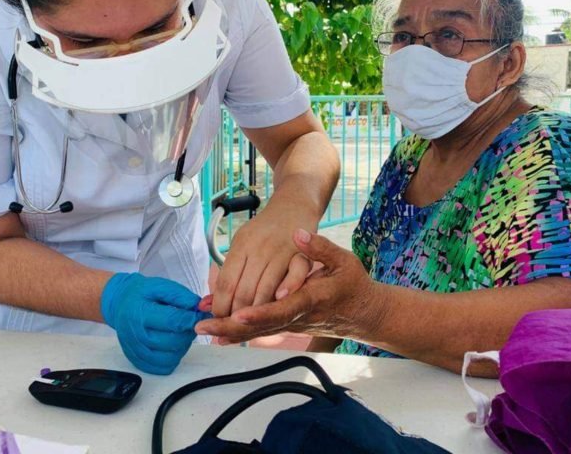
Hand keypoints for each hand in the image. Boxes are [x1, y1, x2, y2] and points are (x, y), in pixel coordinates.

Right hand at [101, 273, 208, 374]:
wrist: (120, 303)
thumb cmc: (140, 294)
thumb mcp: (159, 285)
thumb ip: (179, 295)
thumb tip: (196, 307)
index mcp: (140, 313)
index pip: (172, 321)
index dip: (191, 319)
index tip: (199, 315)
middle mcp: (136, 334)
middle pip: (172, 341)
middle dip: (188, 333)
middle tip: (190, 323)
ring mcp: (135, 350)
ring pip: (169, 357)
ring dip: (182, 346)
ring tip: (181, 333)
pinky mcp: (137, 360)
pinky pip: (162, 368)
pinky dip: (173, 358)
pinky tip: (173, 345)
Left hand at [198, 229, 376, 342]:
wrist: (365, 312)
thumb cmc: (353, 284)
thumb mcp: (343, 260)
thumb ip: (320, 248)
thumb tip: (299, 235)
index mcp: (312, 298)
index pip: (282, 307)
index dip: (260, 312)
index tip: (238, 314)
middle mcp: (299, 316)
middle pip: (263, 325)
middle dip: (233, 326)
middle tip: (205, 325)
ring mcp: (293, 324)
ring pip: (259, 332)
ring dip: (231, 331)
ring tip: (204, 328)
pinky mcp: (289, 327)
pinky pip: (262, 333)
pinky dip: (241, 334)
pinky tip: (222, 334)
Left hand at [212, 207, 313, 316]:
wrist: (295, 206)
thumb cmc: (265, 230)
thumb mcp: (241, 244)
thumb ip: (227, 275)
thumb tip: (204, 304)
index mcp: (242, 245)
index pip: (226, 283)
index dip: (220, 307)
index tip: (216, 319)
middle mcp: (260, 248)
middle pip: (244, 291)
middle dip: (235, 316)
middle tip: (230, 328)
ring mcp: (281, 252)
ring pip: (265, 291)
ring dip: (256, 313)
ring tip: (249, 325)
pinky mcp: (301, 256)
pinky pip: (293, 279)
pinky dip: (285, 293)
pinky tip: (276, 306)